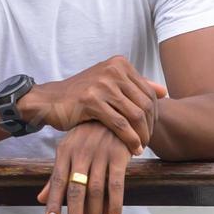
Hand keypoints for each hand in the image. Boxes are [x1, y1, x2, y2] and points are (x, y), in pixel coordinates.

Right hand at [23, 55, 165, 152]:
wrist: (49, 100)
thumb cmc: (81, 95)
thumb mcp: (108, 84)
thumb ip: (135, 87)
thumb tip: (164, 91)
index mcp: (119, 64)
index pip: (148, 92)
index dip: (154, 114)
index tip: (151, 129)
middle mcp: (112, 70)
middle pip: (144, 103)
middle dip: (150, 126)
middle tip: (148, 141)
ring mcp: (101, 84)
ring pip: (134, 115)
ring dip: (142, 135)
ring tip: (142, 147)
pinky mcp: (91, 101)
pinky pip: (120, 124)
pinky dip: (130, 139)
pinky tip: (133, 149)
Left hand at [36, 122, 134, 213]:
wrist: (115, 112)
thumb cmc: (87, 135)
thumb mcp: (69, 150)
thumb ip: (56, 176)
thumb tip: (39, 199)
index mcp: (65, 152)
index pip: (57, 181)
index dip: (53, 202)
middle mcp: (81, 153)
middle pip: (76, 190)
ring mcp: (100, 154)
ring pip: (96, 191)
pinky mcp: (119, 155)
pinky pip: (117, 185)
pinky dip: (115, 205)